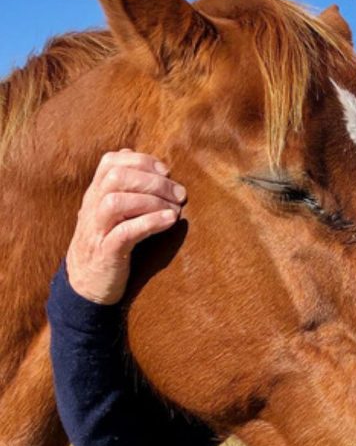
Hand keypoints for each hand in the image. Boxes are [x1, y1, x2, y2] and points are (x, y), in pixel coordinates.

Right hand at [66, 149, 186, 304]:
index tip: (166, 172)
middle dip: (153, 181)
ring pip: (116, 202)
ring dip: (152, 201)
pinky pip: (124, 232)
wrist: (85, 286)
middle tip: (179, 194)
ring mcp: (97, 230)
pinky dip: (149, 223)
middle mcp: (92, 208)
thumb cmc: (108, 243)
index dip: (141, 161)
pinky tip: (169, 220)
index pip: (111, 162)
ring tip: (176, 210)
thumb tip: (140, 159)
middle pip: (116, 178)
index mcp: (95, 194)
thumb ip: (123, 187)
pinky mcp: (106, 253)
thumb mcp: (111, 212)